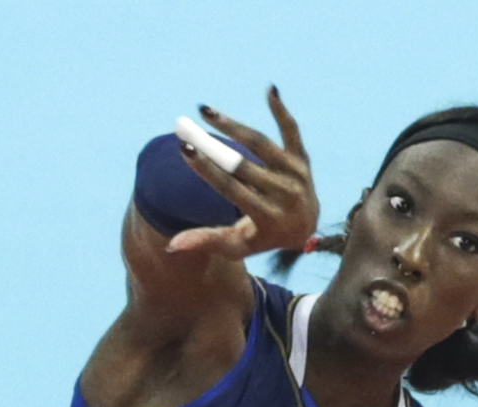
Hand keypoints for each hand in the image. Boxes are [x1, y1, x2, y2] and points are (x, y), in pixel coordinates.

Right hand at [167, 88, 317, 258]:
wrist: (305, 227)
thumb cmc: (262, 235)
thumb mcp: (238, 244)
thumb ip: (207, 241)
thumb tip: (172, 245)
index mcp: (269, 217)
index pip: (233, 190)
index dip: (207, 169)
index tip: (184, 148)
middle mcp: (286, 195)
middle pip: (244, 166)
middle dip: (213, 146)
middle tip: (185, 127)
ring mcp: (297, 175)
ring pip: (262, 145)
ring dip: (234, 126)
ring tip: (206, 111)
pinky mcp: (302, 159)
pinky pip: (292, 131)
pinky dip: (281, 112)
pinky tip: (270, 90)